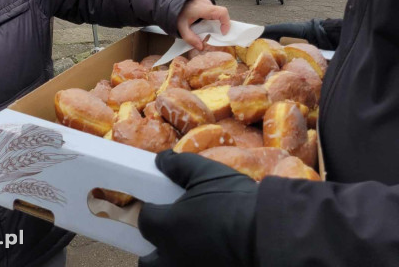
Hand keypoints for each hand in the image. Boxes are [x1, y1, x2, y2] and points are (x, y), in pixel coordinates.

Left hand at [138, 151, 257, 266]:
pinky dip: (195, 264)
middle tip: (169, 233)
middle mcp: (174, 258)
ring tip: (189, 245)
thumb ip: (178, 165)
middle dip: (153, 249)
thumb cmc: (235, 200)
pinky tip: (208, 254)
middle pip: (148, 262)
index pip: (145, 220)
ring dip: (172, 260)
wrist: (270, 233)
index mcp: (168, 229)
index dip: (151, 210)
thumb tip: (161, 159)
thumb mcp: (205, 173)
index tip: (161, 203)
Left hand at [176, 0, 229, 50]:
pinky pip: (213, 12)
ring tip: (206, 30)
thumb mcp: (181, 27)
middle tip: (214, 34)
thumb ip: (190, 38)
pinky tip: (203, 24)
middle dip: (220, 25)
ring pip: (217, 14)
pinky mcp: (206, 3)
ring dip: (215, 23)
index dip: (226, 23)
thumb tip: (201, 47)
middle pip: (221, 14)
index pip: (222, 12)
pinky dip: (211, 19)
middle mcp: (207, 4)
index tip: (222, 33)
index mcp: (203, 9)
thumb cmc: (177, 12)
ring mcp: (207, 2)